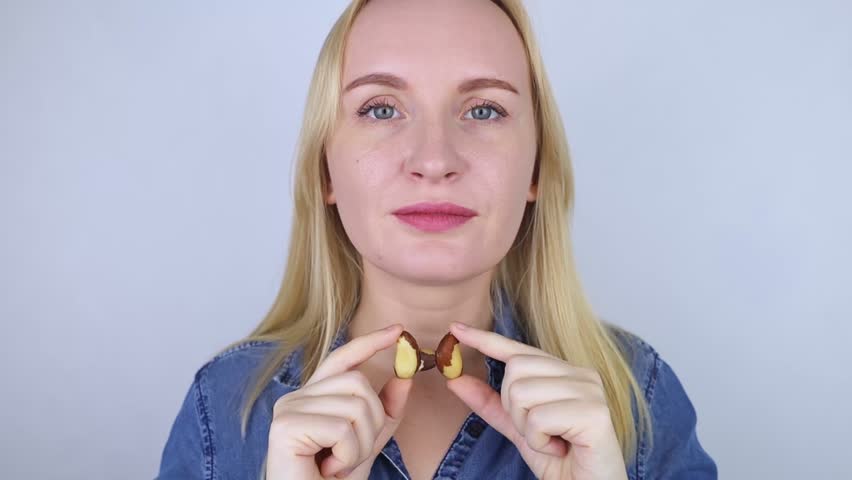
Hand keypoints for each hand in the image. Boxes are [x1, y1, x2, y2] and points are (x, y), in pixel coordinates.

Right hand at [265, 324, 412, 479]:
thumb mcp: (368, 441)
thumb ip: (385, 410)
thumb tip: (406, 375)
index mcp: (313, 397)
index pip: (342, 358)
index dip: (370, 342)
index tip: (399, 330)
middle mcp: (295, 397)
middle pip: (357, 383)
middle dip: (372, 423)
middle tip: (353, 454)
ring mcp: (288, 410)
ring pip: (354, 406)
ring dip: (360, 445)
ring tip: (339, 464)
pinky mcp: (285, 428)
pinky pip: (341, 429)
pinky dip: (347, 455)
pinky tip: (329, 469)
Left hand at [446, 322, 627, 479]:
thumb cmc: (560, 461)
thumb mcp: (518, 428)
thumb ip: (490, 403)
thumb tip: (456, 379)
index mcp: (565, 373)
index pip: (519, 350)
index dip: (486, 339)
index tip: (455, 329)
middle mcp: (581, 374)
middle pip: (515, 370)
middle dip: (513, 409)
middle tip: (539, 432)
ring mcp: (590, 390)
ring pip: (522, 393)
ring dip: (527, 428)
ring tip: (552, 441)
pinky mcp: (594, 412)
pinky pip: (539, 417)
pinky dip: (540, 440)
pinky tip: (560, 448)